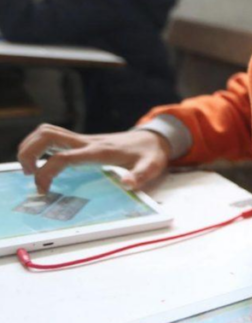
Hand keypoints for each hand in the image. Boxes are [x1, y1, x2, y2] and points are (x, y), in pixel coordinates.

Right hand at [17, 124, 171, 193]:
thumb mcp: (151, 166)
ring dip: (30, 146)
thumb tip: (127, 184)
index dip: (46, 172)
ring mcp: (83, 139)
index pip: (63, 157)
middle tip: (27, 173)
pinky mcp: (82, 141)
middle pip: (46, 135)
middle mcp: (87, 142)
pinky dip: (39, 146)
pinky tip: (41, 163)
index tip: (43, 190)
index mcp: (99, 151)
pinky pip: (54, 137)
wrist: (154, 138)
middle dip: (28, 152)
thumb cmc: (151, 154)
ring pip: (47, 132)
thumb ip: (140, 176)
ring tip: (29, 168)